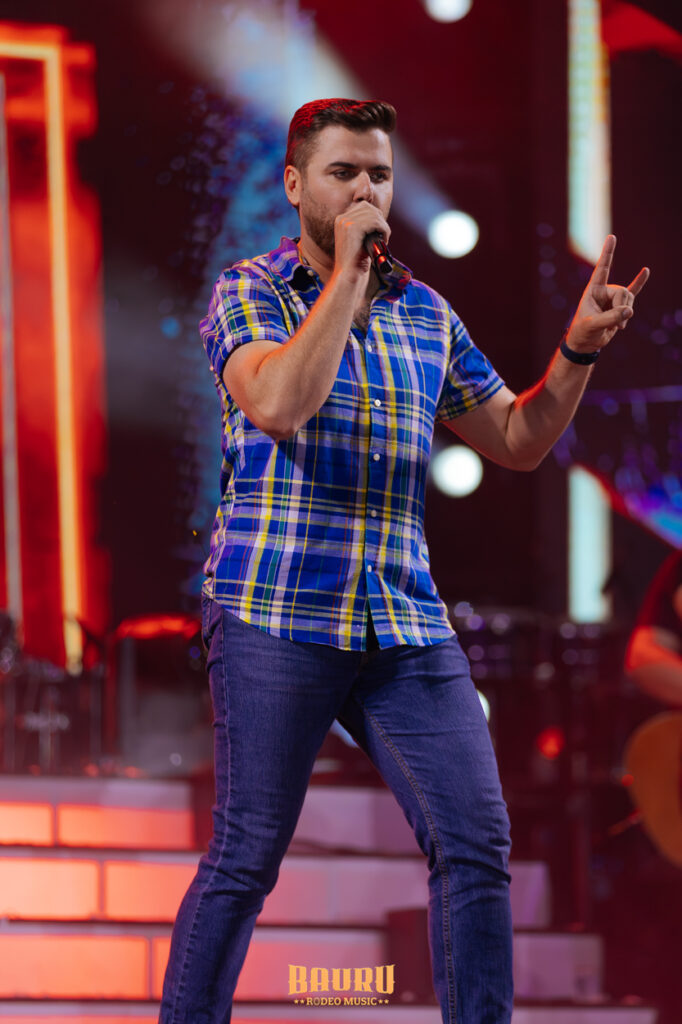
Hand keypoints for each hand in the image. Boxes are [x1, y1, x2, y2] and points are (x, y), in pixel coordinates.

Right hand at [332, 200, 390, 283]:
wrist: (349, 275)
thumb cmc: (356, 261)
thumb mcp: (359, 239)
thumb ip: (365, 226)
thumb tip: (378, 215)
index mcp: (341, 220)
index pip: (363, 206)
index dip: (375, 217)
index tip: (379, 231)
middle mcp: (341, 218)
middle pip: (369, 207)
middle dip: (380, 220)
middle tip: (384, 236)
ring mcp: (345, 222)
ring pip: (373, 214)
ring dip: (383, 226)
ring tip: (384, 238)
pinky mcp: (352, 228)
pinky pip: (375, 221)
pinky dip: (384, 229)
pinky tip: (384, 240)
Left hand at [565, 234, 648, 352]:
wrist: (586, 343)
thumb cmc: (583, 332)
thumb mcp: (593, 325)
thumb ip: (610, 318)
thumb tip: (629, 310)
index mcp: (593, 289)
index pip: (602, 269)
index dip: (607, 253)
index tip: (612, 237)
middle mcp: (603, 291)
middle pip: (622, 292)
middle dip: (622, 308)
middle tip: (617, 324)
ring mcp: (613, 298)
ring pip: (629, 300)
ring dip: (626, 315)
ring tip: (619, 326)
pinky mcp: (620, 307)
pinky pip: (633, 293)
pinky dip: (639, 283)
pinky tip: (646, 271)